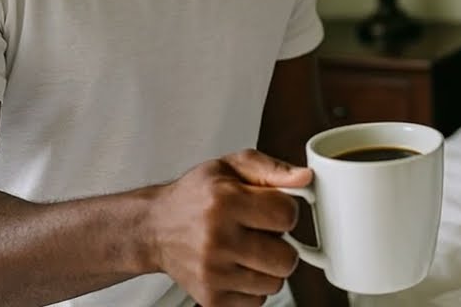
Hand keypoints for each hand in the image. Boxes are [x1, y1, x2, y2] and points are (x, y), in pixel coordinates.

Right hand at [151, 150, 312, 306]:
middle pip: (286, 258)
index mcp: (224, 202)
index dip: (286, 210)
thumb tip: (305, 178)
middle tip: (263, 233)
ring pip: (275, 283)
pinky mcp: (210, 299)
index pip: (287, 215)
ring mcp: (212, 274)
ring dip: (269, 267)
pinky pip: (257, 301)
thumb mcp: (230, 166)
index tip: (272, 208)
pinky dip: (253, 286)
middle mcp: (217, 240)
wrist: (155, 228)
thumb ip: (271, 169)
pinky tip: (238, 267)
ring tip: (249, 250)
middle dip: (282, 244)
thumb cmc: (196, 196)